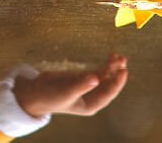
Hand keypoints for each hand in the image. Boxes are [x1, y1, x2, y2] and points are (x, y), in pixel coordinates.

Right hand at [13, 54, 127, 116]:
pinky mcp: (83, 78)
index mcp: (90, 105)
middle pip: (109, 84)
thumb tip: (96, 79)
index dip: (118, 83)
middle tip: (122, 60)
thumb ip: (81, 85)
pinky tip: (111, 57)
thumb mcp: (66, 91)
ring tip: (119, 56)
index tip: (124, 71)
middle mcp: (92, 96)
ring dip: (112, 67)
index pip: (108, 94)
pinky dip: (105, 65)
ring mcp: (88, 86)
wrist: (36, 92)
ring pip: (105, 77)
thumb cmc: (50, 96)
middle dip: (116, 73)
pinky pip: (98, 71)